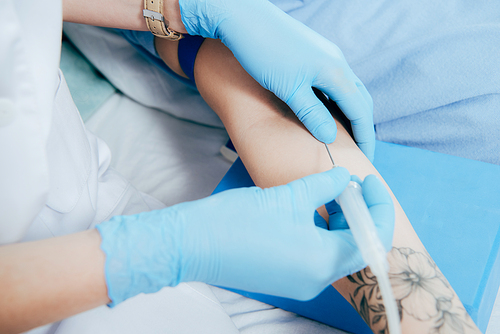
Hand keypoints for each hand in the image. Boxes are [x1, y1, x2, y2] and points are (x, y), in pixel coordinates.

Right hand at [97, 168, 393, 305]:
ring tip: (330, 193)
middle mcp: (317, 279)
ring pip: (337, 252)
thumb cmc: (238, 220)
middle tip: (349, 184)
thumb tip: (346, 178)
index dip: (378, 207)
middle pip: (357, 247)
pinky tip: (311, 210)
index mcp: (322, 261)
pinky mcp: (286, 277)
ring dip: (341, 223)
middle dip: (360, 214)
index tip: (369, 181)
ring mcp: (301, 282)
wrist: (193, 244)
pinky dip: (323, 233)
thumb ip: (325, 186)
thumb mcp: (287, 196)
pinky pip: (318, 257)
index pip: (372, 238)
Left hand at [178, 0, 374, 159]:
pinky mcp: (313, 53)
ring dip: (348, 112)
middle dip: (361, 126)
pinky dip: (334, 100)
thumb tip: (330, 137)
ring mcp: (326, 55)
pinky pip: (332, 81)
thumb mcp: (288, 89)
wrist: (244, 18)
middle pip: (359, 99)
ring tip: (342, 135)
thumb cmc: (264, 52)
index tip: (365, 157)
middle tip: (358, 149)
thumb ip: (311, 114)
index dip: (364, 137)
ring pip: (346, 89)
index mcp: (335, 72)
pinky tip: (324, 110)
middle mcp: (336, 61)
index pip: (360, 111)